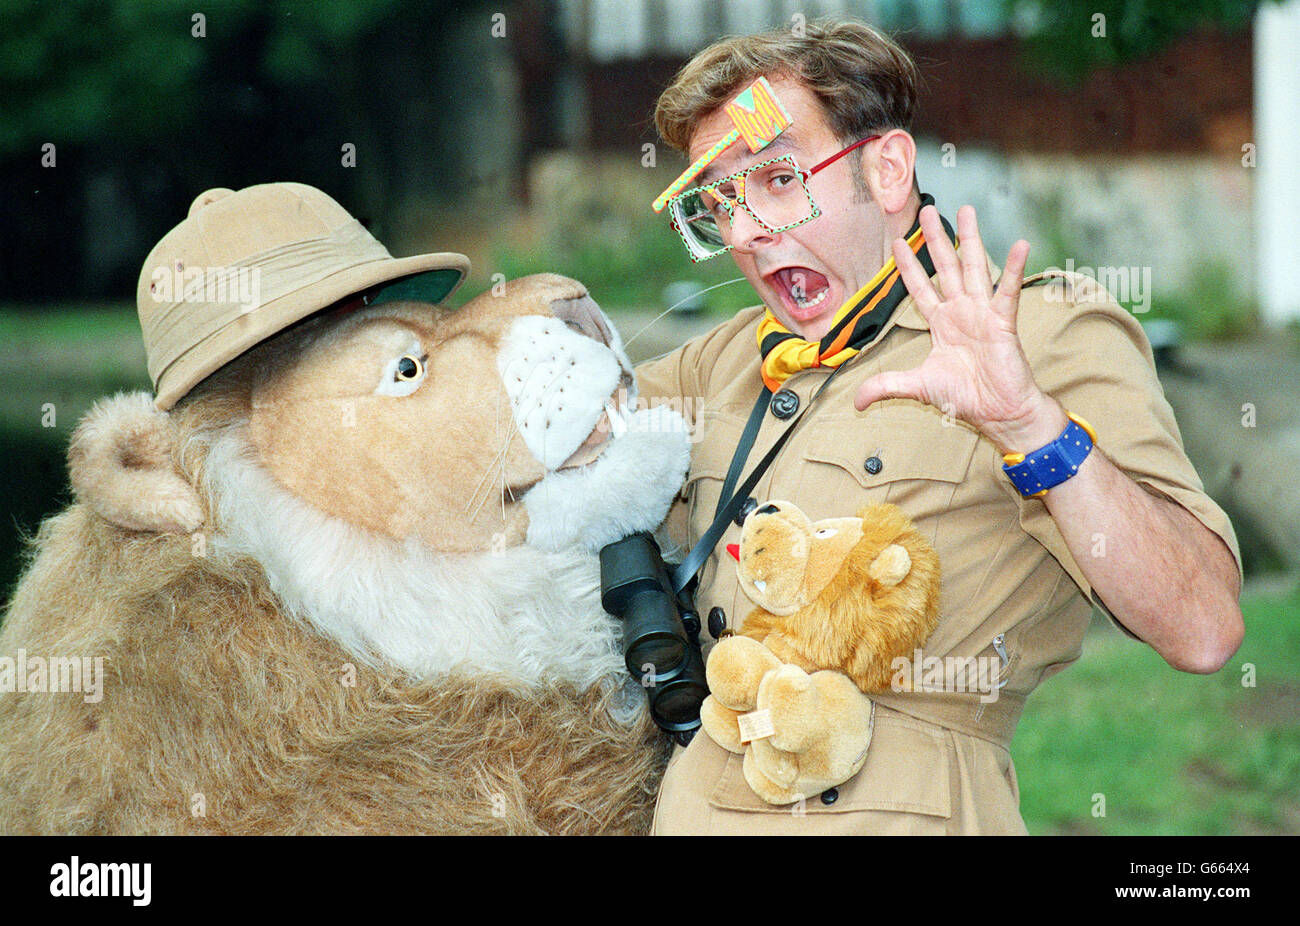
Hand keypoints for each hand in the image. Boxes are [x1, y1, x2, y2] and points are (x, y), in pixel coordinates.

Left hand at [853, 205, 1066, 452]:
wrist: (998, 413)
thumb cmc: (965, 397)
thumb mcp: (917, 387)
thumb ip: (886, 386)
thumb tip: (854, 401)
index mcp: (942, 323)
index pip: (920, 287)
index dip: (909, 266)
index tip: (897, 242)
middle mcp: (962, 312)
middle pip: (946, 267)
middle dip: (936, 239)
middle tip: (928, 210)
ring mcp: (983, 314)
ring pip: (974, 268)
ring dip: (970, 239)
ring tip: (966, 211)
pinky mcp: (1004, 323)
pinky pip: (1008, 292)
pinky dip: (1015, 270)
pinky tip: (1021, 245)